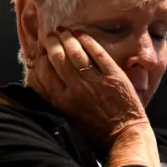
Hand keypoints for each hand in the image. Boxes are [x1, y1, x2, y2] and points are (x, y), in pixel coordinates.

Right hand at [33, 26, 148, 147]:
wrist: (124, 136)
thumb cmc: (96, 133)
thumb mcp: (70, 119)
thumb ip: (59, 100)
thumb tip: (47, 82)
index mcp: (63, 101)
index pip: (45, 72)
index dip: (41, 57)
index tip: (41, 50)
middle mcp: (76, 88)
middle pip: (58, 58)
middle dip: (52, 43)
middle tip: (50, 35)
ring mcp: (95, 80)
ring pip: (76, 53)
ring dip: (68, 38)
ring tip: (63, 30)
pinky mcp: (113, 75)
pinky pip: (98, 53)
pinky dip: (88, 41)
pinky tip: (81, 34)